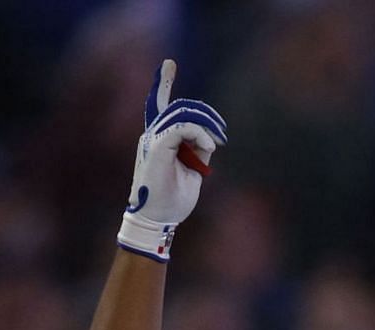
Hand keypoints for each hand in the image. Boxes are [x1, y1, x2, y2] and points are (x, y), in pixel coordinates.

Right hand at [118, 59, 227, 261]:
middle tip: (221, 132)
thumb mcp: (192, 169)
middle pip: (178, 107)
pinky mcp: (158, 147)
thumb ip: (197, 149)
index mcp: (158, 141)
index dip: (161, 84)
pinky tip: (210, 146)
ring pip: (182, 112)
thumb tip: (208, 137)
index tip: (167, 64)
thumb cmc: (173, 200)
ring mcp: (153, 141)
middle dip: (204, 112)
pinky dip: (200, 133)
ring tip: (217, 141)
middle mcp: (152, 137)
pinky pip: (183, 126)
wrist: (157, 220)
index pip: (158, 106)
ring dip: (206, 122)